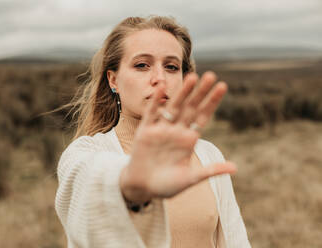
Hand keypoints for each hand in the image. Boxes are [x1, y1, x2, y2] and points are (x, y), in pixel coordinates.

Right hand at [120, 71, 236, 202]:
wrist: (142, 188)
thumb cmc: (166, 186)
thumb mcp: (190, 179)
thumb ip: (210, 171)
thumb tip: (235, 168)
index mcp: (188, 140)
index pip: (203, 117)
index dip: (212, 102)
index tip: (223, 86)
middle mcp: (176, 131)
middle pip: (190, 108)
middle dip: (200, 93)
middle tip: (212, 76)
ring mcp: (161, 130)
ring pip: (173, 107)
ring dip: (182, 93)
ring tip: (192, 77)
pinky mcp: (145, 132)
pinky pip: (151, 114)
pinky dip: (156, 102)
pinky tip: (162, 88)